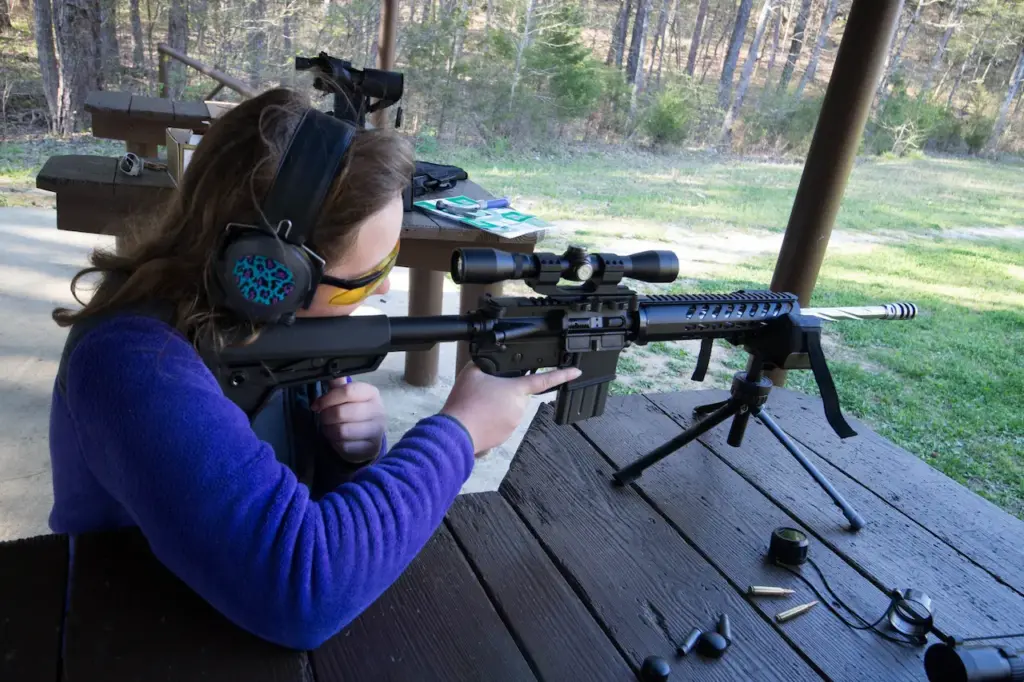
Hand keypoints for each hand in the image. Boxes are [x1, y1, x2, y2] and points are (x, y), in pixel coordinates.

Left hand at [312, 379, 386, 462]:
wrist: (370, 438)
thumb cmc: (356, 413)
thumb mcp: (349, 397)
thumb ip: (338, 385)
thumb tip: (326, 368)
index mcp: (372, 393)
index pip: (348, 391)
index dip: (328, 398)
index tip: (318, 404)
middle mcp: (378, 411)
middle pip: (341, 412)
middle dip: (326, 417)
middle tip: (325, 418)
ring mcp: (377, 431)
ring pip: (341, 431)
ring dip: (329, 431)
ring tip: (331, 428)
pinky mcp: (370, 449)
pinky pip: (344, 446)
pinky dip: (336, 444)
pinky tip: (339, 440)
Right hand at [440, 364, 581, 454]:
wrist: (456, 433)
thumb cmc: (465, 403)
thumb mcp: (472, 372)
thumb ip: (485, 365)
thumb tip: (488, 364)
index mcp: (516, 390)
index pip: (544, 381)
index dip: (562, 375)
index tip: (576, 372)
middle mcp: (519, 408)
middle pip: (518, 394)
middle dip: (505, 392)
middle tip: (484, 393)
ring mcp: (513, 424)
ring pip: (509, 410)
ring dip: (498, 407)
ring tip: (478, 407)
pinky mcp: (504, 437)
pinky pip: (502, 424)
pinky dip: (492, 420)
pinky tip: (479, 418)